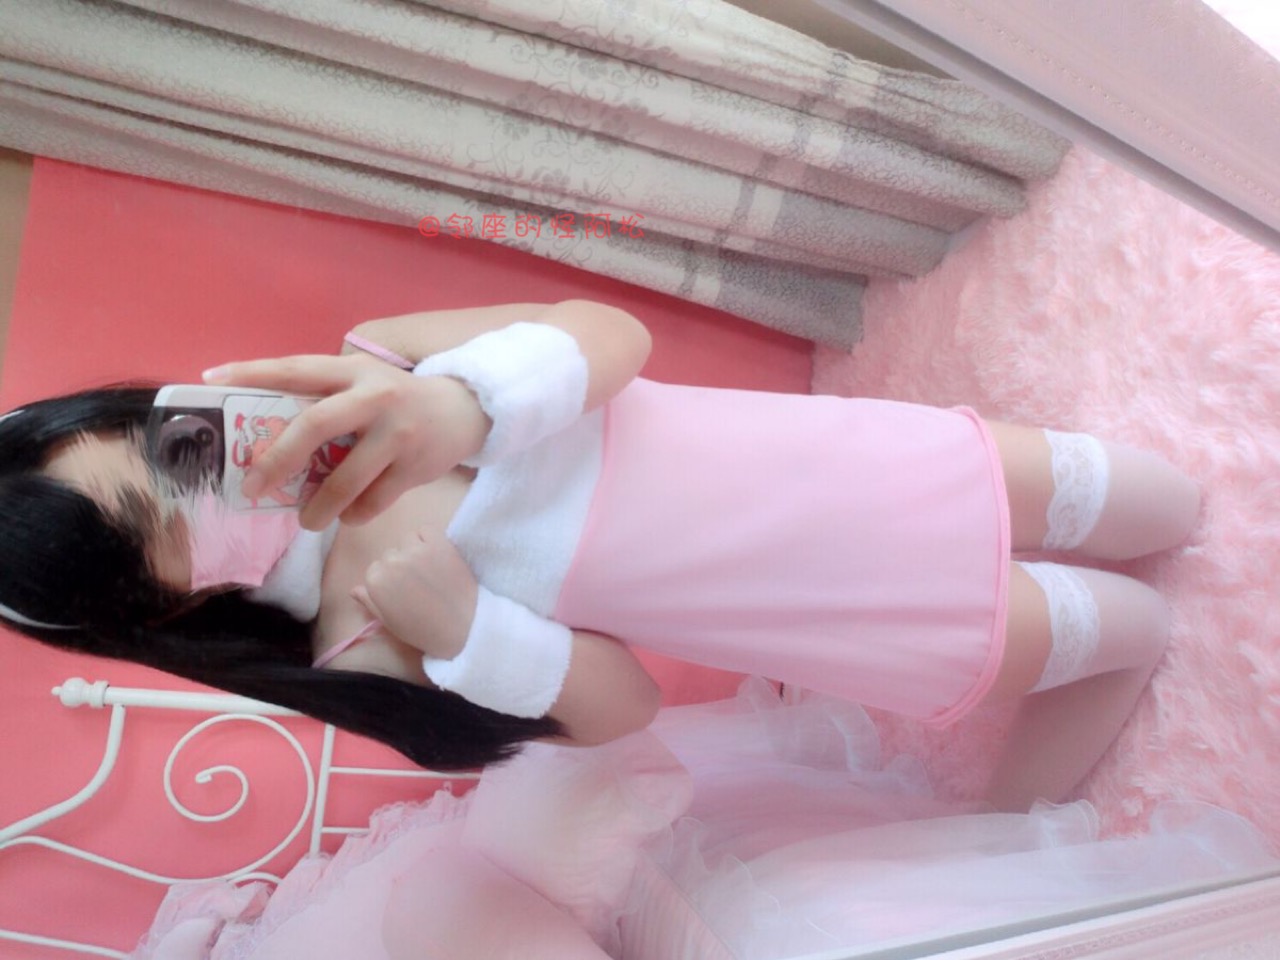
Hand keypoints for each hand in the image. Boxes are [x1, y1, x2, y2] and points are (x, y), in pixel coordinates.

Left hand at [203, 353, 489, 529]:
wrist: (465, 410)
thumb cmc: (397, 401)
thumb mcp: (364, 384)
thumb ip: (326, 401)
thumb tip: (266, 440)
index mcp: (353, 371)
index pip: (297, 369)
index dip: (254, 372)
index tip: (211, 377)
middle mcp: (375, 397)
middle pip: (316, 425)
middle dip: (278, 459)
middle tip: (253, 487)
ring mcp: (398, 433)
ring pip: (346, 477)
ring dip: (318, 506)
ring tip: (305, 521)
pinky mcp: (416, 466)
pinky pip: (374, 501)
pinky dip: (355, 513)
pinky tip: (350, 514)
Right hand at [352, 530, 477, 660]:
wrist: (462, 627)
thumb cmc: (423, 629)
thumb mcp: (389, 621)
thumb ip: (370, 601)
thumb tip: (354, 589)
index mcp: (374, 580)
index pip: (375, 568)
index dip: (390, 580)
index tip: (404, 590)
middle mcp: (391, 561)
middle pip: (391, 553)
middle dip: (402, 564)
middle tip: (420, 582)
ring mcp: (415, 550)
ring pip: (407, 539)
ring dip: (415, 549)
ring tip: (430, 569)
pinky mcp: (439, 543)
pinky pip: (427, 530)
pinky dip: (430, 538)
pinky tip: (438, 555)